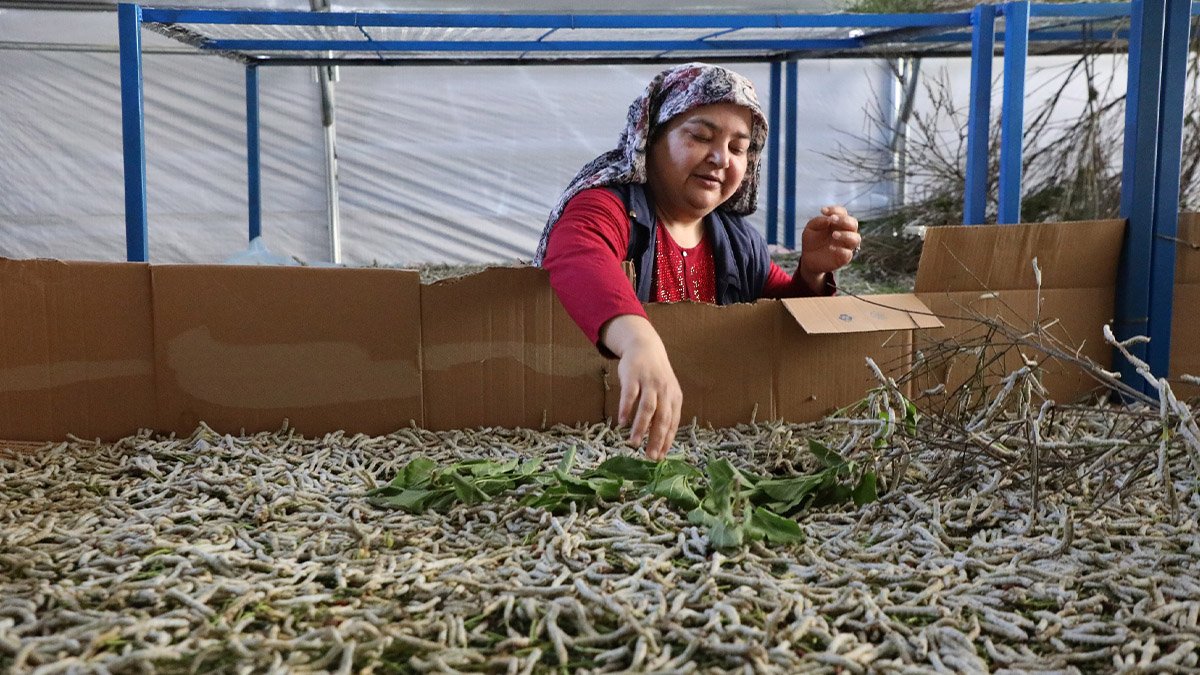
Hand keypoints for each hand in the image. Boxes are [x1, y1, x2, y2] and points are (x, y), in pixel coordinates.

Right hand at [599, 315, 681, 460]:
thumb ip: (663, 413)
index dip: (666, 441)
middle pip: (662, 418)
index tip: (659, 457)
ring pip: (647, 408)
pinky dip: (626, 409)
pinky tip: (621, 422)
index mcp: (674, 397)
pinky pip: (630, 395)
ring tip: (634, 443)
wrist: (645, 346)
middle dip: (656, 439)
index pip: (673, 423)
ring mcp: (649, 382)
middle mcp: (664, 391)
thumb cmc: (655, 376)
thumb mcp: (665, 393)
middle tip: (649, 456)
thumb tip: (658, 441)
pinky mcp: (633, 376)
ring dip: (640, 427)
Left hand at [798, 205, 860, 293]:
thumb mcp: (810, 229)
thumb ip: (818, 222)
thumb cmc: (811, 241)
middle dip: (844, 220)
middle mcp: (845, 232)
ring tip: (833, 235)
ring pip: (856, 238)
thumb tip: (829, 219)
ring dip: (846, 235)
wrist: (808, 258)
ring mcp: (846, 245)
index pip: (843, 212)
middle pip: (853, 223)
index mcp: (838, 223)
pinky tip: (830, 248)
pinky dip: (841, 250)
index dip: (835, 210)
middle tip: (832, 220)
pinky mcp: (844, 257)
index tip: (823, 211)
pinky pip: (848, 253)